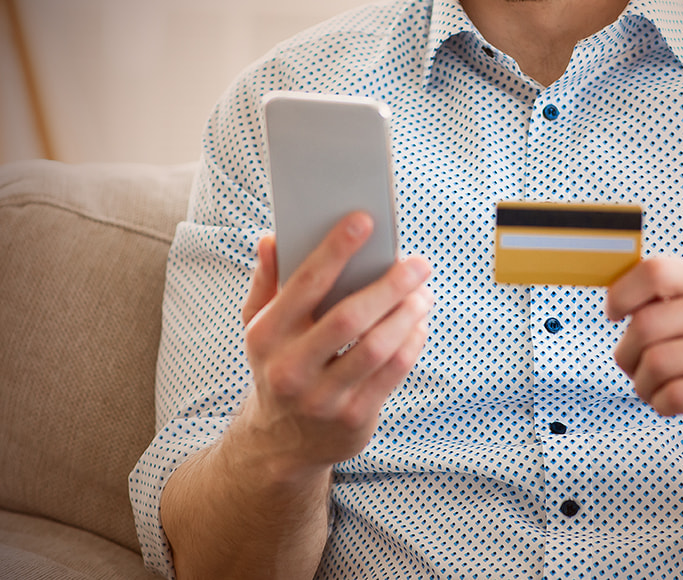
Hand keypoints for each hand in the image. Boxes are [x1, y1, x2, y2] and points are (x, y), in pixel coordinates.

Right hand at [239, 212, 432, 478]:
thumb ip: (267, 282)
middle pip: (350, 318)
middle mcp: (291, 369)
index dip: (336, 250)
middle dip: (389, 285)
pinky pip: (393, 373)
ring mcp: (323, 398)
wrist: (280, 443)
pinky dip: (412, 343)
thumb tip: (273, 239)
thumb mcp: (259, 328)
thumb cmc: (278, 366)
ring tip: (422, 293)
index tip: (364, 221)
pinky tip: (419, 323)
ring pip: (377, 348)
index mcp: (266, 336)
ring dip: (407, 315)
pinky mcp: (354, 418)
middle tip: (418, 263)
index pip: (305, 285)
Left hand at [607, 257, 682, 462]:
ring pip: (657, 363)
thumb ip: (649, 299)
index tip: (614, 314)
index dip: (621, 295)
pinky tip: (674, 403)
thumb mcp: (680, 319)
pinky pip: (675, 395)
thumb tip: (611, 295)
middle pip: (647, 323)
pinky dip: (661, 404)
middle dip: (627, 353)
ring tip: (657, 386)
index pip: (655, 272)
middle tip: (636, 366)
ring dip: (643, 383)